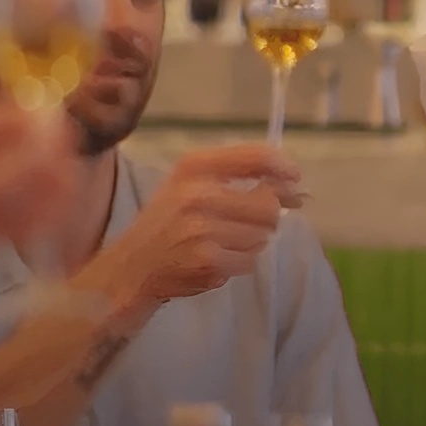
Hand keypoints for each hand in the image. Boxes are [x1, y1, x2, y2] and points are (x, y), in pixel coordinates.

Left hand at [0, 105, 78, 326]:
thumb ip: (9, 168)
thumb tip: (54, 137)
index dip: (33, 125)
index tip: (66, 138)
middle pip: (18, 151)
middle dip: (44, 165)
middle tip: (70, 182)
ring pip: (25, 183)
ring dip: (45, 194)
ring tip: (62, 211)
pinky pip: (23, 211)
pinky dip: (37, 217)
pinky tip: (47, 230)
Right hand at [97, 145, 303, 310]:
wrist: (131, 268)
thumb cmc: (168, 222)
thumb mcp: (191, 185)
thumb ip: (237, 178)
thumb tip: (294, 185)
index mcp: (194, 167)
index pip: (256, 157)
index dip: (283, 168)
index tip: (295, 179)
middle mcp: (197, 194)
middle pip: (268, 204)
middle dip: (268, 217)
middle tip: (251, 223)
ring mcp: (202, 229)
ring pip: (262, 235)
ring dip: (251, 242)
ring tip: (222, 243)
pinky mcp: (207, 260)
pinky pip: (250, 260)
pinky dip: (240, 263)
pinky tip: (215, 260)